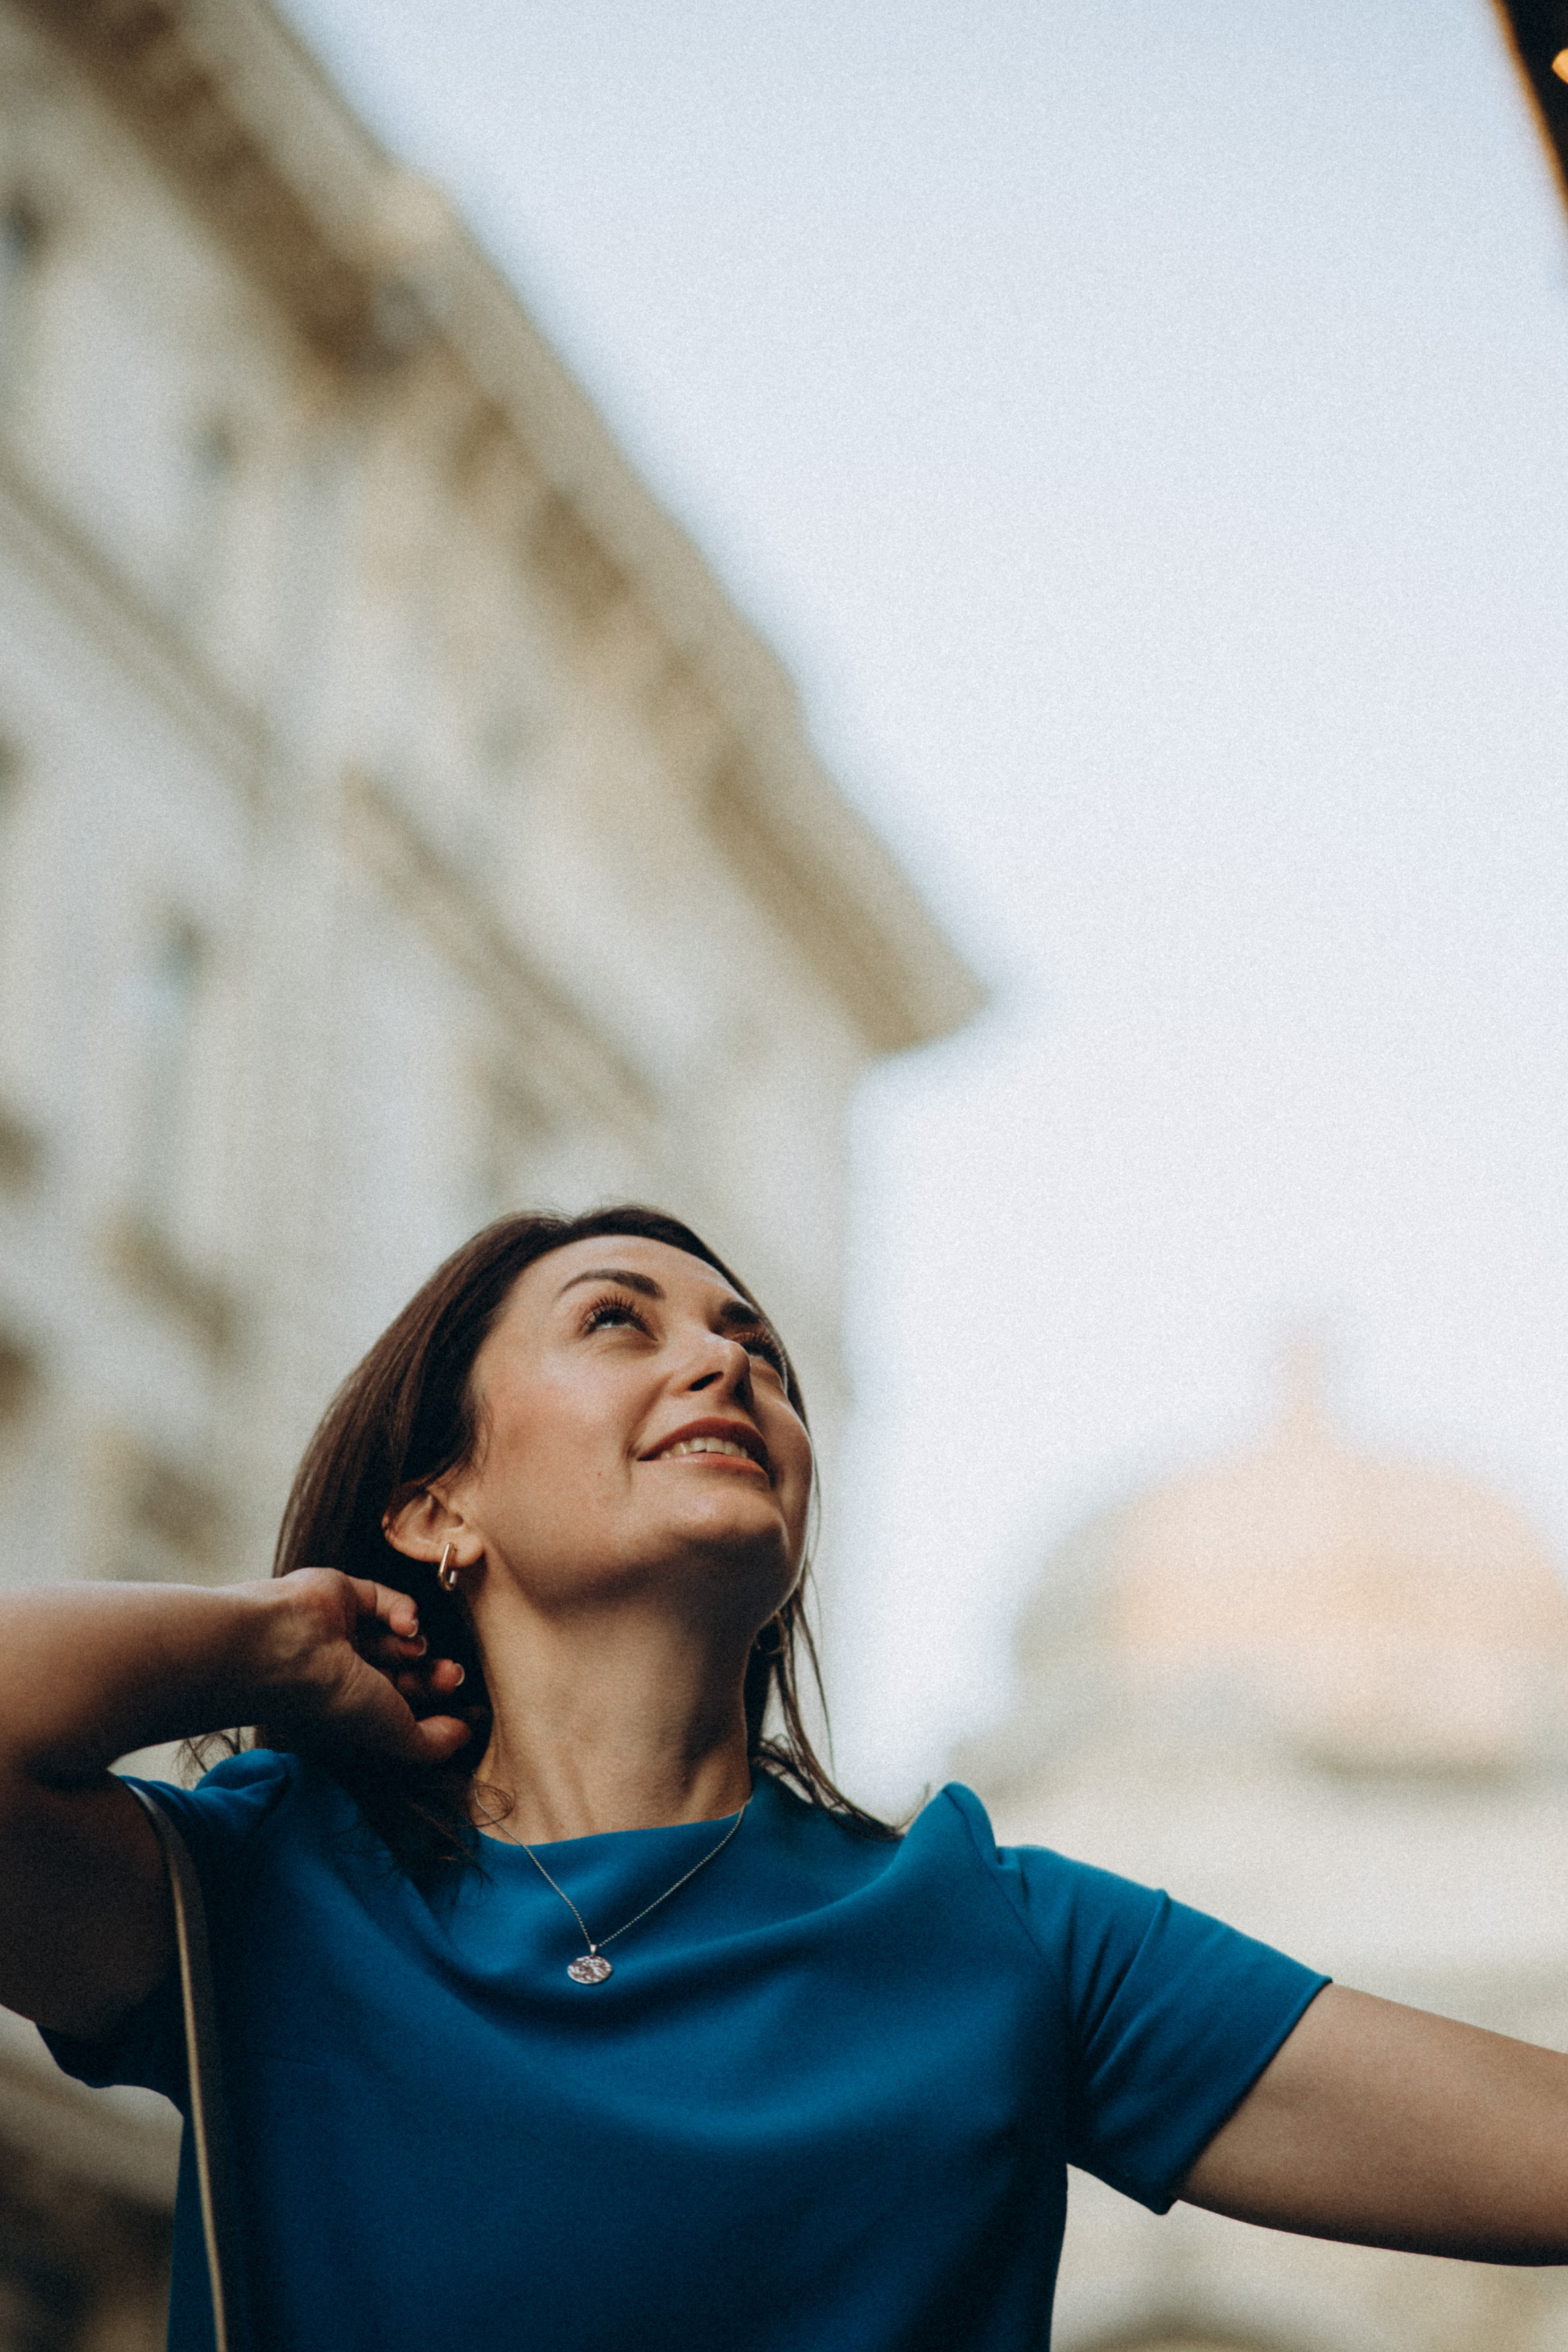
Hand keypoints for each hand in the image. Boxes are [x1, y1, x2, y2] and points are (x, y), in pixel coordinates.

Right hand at [254, 1569, 471, 1765]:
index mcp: (347, 1710)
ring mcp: (340, 1633)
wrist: (288, 1649)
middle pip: (403, 1672)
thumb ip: (432, 1743)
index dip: (433, 1707)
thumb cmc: (329, 1700)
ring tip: (417, 1650)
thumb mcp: (393, 1735)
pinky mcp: (341, 1595)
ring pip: (397, 1636)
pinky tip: (405, 1625)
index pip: (399, 1707)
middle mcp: (342, 1673)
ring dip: (418, 1644)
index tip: (467, 1709)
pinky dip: (404, 1610)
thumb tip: (464, 1735)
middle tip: (453, 1674)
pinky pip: (384, 1600)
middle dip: (432, 1675)